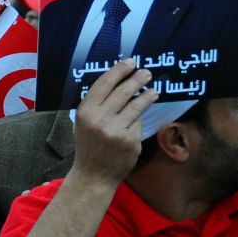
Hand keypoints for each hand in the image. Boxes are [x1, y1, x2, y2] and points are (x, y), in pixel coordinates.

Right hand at [72, 58, 156, 184]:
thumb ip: (95, 105)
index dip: (118, 70)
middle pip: (123, 91)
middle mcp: (99, 119)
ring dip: (147, 95)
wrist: (93, 174)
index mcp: (85, 111)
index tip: (130, 62)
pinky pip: (138, 123)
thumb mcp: (83, 122)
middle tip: (146, 73)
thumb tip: (117, 82)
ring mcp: (115, 130)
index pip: (104, 84)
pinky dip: (138, 120)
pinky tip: (138, 119)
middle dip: (137, 79)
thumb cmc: (89, 145)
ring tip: (154, 90)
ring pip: (136, 105)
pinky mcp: (130, 140)